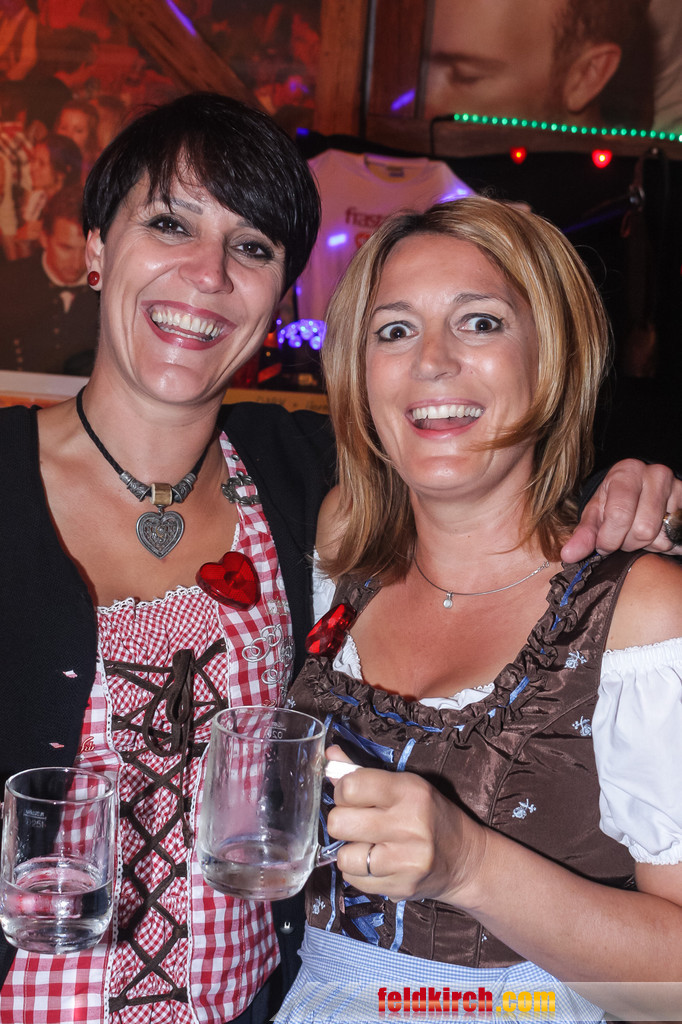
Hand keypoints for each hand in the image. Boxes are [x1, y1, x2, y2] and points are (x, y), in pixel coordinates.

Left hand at [327, 756, 484, 906]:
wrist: (465, 859)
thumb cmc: (430, 815)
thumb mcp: (404, 786)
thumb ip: (363, 772)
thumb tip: (329, 756)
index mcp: (409, 791)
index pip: (350, 786)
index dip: (342, 791)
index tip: (352, 796)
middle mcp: (408, 825)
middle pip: (339, 822)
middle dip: (342, 821)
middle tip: (358, 822)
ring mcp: (405, 860)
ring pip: (344, 856)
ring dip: (350, 851)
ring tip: (369, 845)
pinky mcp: (402, 887)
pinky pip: (354, 880)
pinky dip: (358, 872)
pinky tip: (377, 863)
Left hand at [562, 461, 681, 561]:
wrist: (639, 487)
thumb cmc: (613, 500)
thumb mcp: (595, 512)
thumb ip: (583, 534)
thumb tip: (569, 555)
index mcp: (626, 473)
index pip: (619, 515)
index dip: (609, 539)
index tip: (603, 545)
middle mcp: (655, 475)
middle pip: (643, 530)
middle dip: (627, 543)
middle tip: (621, 538)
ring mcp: (676, 488)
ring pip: (662, 537)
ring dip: (645, 545)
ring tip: (636, 534)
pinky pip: (676, 538)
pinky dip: (662, 544)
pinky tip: (653, 535)